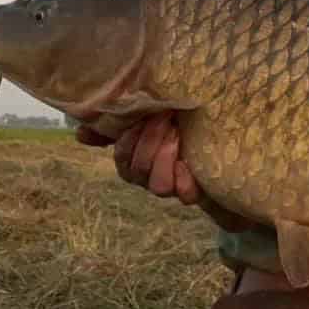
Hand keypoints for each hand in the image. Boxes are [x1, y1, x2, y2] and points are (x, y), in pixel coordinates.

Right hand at [76, 113, 252, 231]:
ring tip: (179, 135)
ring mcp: (174, 186)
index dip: (128, 139)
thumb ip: (120, 120)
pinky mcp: (197, 192)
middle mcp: (151, 176)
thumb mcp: (155, 113)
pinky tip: (190, 163)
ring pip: (158, 186)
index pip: (122, 156)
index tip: (146, 114)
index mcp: (137, 159)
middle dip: (150, 141)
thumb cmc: (186, 120)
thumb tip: (81, 134)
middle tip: (166, 117)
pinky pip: (185, 195)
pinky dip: (186, 180)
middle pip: (137, 170)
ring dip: (166, 158)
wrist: (228, 139)